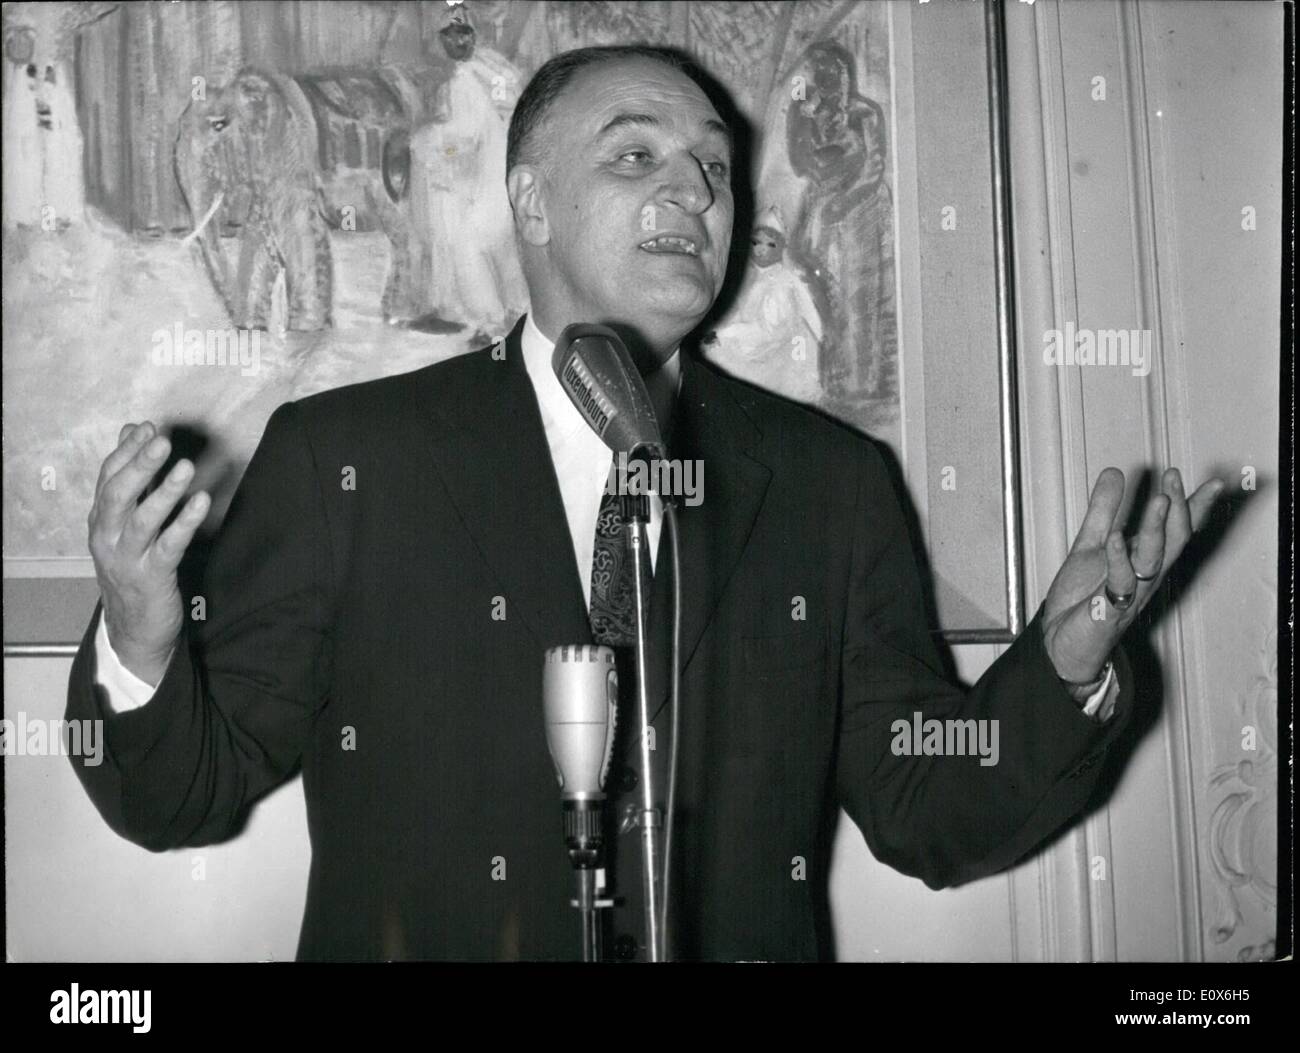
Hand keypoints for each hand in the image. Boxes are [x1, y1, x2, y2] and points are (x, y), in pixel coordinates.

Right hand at [87, 422, 209, 686]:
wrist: (133, 630)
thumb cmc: (134, 568)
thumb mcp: (124, 526)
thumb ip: (130, 480)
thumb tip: (132, 431)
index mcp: (100, 522)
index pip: (107, 479)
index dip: (127, 452)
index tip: (148, 428)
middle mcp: (107, 538)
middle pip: (118, 495)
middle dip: (140, 465)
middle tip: (162, 441)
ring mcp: (128, 559)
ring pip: (141, 520)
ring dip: (164, 491)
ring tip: (186, 467)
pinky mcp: (153, 578)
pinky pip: (168, 547)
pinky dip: (185, 523)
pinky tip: (201, 503)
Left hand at [1042, 467, 1223, 683]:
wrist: (1059, 642)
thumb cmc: (1082, 599)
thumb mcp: (1090, 544)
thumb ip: (1103, 510)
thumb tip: (1114, 473)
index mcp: (1144, 560)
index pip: (1175, 530)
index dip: (1194, 507)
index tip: (1213, 483)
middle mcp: (1144, 577)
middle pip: (1172, 541)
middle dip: (1178, 509)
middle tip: (1174, 479)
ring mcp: (1129, 594)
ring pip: (1152, 560)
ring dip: (1157, 529)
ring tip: (1159, 500)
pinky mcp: (1108, 610)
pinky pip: (1119, 583)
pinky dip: (1118, 559)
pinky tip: (1116, 538)